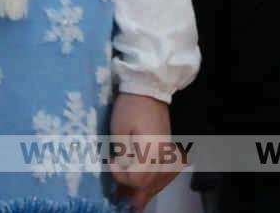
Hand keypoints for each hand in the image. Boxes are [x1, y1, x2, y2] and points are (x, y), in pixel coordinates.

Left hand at [109, 93, 183, 210]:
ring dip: (142, 188)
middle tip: (118, 183)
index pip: (138, 179)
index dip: (121, 176)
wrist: (148, 90)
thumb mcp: (118, 131)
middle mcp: (163, 157)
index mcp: (151, 152)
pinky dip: (152, 180)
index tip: (111, 162)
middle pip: (149, 184)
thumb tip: (124, 168)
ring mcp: (168, 154)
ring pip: (158, 181)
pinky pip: (163, 173)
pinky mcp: (167, 150)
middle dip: (131, 187)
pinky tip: (143, 182)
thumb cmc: (130, 108)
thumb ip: (122, 155)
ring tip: (128, 189)